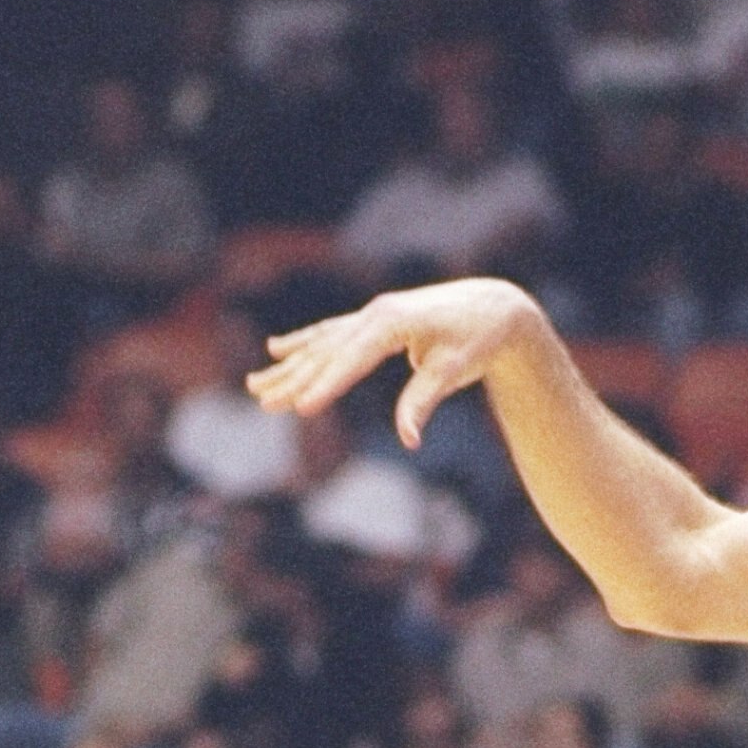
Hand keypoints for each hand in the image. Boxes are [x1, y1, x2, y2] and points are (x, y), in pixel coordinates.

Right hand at [248, 279, 538, 445]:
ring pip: (320, 343)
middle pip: (326, 352)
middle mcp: (374, 314)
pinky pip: (330, 333)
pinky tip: (277, 350)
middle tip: (262, 403)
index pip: (351, 360)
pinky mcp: (373, 320)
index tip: (301, 409)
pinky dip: (303, 343)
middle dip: (293, 380)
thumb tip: (408, 440)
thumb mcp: (454, 370)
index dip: (327, 386)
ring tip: (254, 385)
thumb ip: (424, 401)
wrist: (493, 307)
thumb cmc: (476, 340)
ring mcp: (370, 314)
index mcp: (392, 323)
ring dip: (287, 366)